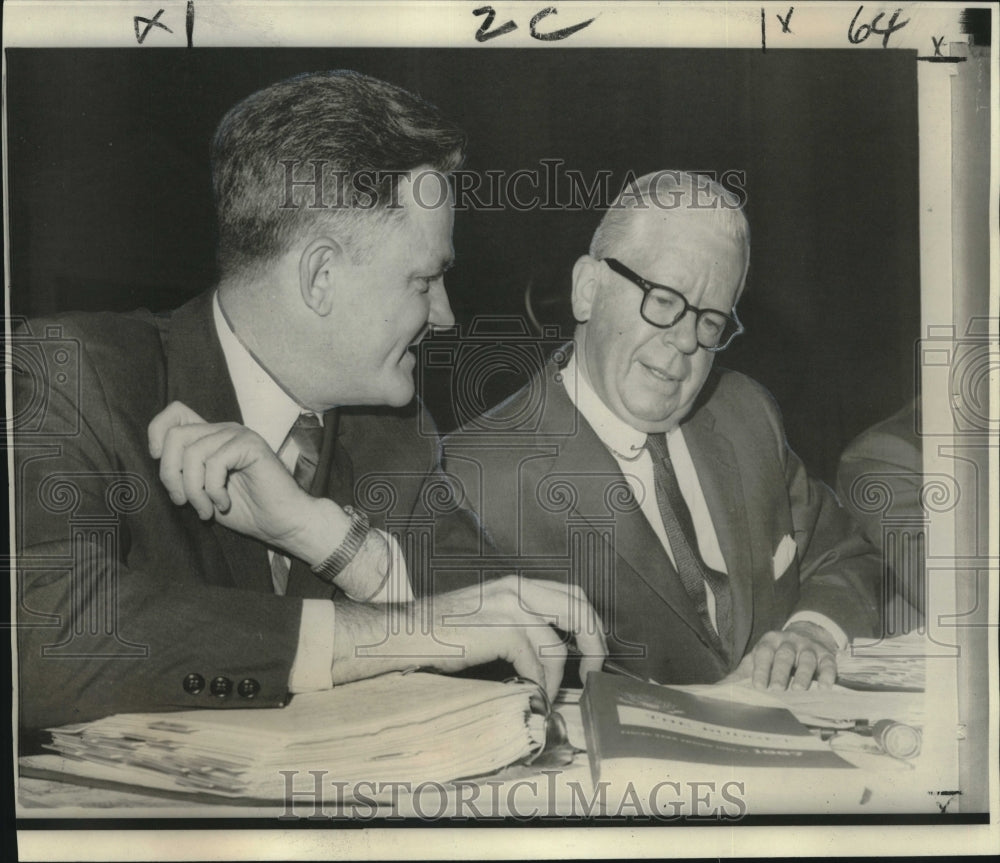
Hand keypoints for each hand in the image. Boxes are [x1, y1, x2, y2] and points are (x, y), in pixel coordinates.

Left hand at [148, 401, 348, 561]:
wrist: (283, 523)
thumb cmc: (247, 510)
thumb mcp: (203, 491)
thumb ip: (184, 472)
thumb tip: (157, 462)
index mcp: (212, 437)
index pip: (175, 413)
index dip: (157, 434)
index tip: (160, 463)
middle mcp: (224, 430)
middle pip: (175, 435)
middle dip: (170, 474)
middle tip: (183, 501)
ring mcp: (238, 435)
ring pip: (192, 453)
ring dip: (194, 490)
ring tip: (206, 510)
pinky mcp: (251, 445)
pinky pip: (214, 463)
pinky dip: (213, 490)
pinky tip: (224, 503)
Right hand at [332, 576, 606, 701]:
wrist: (404, 635)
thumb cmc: (440, 634)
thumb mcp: (487, 617)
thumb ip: (518, 624)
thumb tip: (551, 654)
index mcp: (516, 585)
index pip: (571, 594)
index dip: (589, 623)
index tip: (591, 652)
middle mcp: (518, 589)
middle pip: (578, 609)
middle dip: (593, 643)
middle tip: (593, 672)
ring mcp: (510, 608)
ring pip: (556, 645)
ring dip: (556, 679)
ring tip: (545, 696)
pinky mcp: (502, 631)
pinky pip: (536, 664)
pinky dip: (538, 686)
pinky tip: (528, 696)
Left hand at [725, 621, 838, 690]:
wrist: (805, 634)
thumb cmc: (775, 654)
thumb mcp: (757, 660)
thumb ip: (740, 675)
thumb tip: (717, 690)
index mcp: (769, 642)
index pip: (764, 653)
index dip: (761, 669)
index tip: (758, 687)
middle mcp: (789, 642)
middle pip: (785, 656)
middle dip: (780, 673)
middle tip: (777, 690)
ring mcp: (808, 647)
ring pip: (807, 659)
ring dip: (804, 675)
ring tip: (799, 691)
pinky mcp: (826, 655)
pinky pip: (828, 664)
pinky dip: (828, 675)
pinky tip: (825, 687)